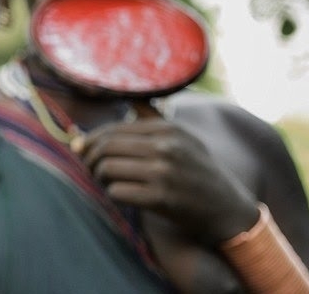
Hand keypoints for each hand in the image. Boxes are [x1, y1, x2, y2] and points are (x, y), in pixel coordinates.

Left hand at [75, 117, 259, 243]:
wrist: (229, 209)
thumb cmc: (199, 172)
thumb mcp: (182, 137)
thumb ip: (152, 117)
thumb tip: (122, 98)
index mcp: (167, 128)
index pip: (112, 129)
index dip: (89, 140)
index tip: (79, 149)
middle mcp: (165, 146)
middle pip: (106, 147)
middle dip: (89, 159)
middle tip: (89, 169)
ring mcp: (164, 172)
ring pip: (108, 168)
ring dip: (100, 177)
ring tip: (105, 182)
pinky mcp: (162, 198)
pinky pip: (118, 192)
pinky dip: (112, 194)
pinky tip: (119, 195)